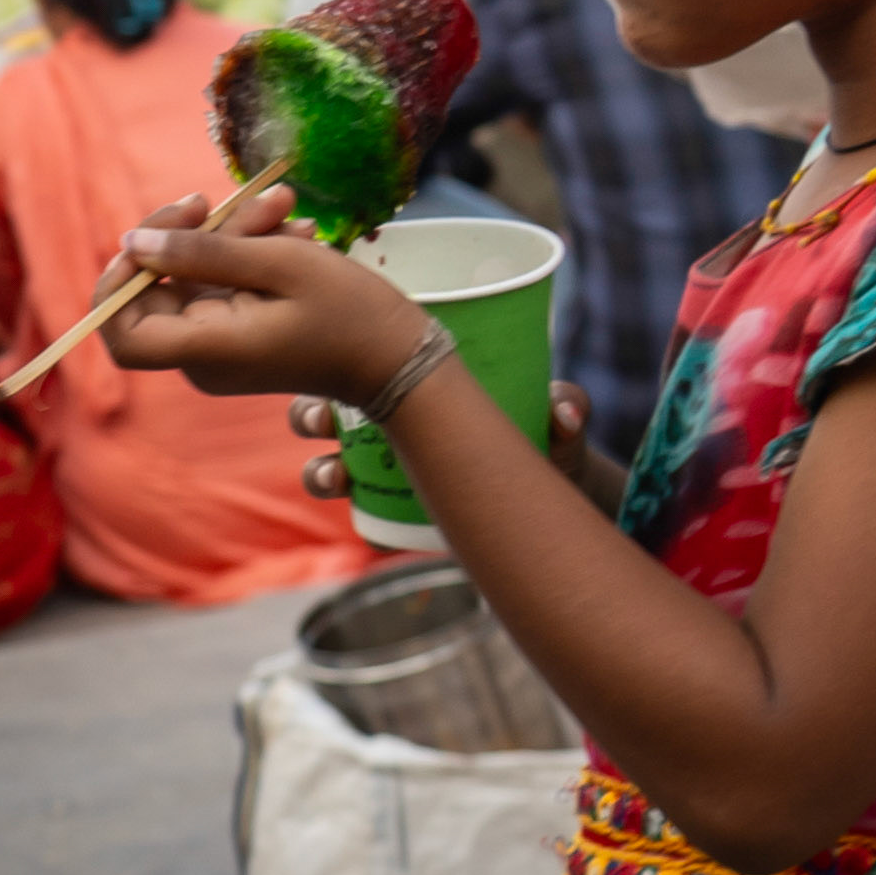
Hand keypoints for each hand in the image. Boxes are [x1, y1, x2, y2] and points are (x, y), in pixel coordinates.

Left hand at [96, 185, 426, 401]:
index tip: (155, 235)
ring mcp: (221, 345)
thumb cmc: (349, 313)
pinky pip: (226, 285)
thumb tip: (135, 242)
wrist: (397, 358)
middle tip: (244, 200)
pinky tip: (293, 232)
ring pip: (198, 276)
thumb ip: (205, 252)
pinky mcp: (241, 332)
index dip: (120, 279)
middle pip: (162, 286)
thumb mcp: (282, 265)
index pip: (120, 329)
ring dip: (237, 235)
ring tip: (286, 208)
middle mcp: (202, 355)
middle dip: (200, 234)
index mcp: (206, 348)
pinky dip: (252, 254)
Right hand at [288, 379, 596, 500]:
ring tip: (335, 476)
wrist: (559, 492)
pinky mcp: (399, 517)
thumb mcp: (557, 418)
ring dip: (320, 470)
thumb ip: (566, 407)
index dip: (332, 356)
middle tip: (322, 420)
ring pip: (331, 466)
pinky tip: (360, 517)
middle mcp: (391, 425)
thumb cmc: (549, 437)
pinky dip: (355, 517)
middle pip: (327, 411)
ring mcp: (389, 474)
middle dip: (309, 413)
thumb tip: (563, 410)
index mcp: (414, 382)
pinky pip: (363, 518)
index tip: (328, 356)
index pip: (361, 362)